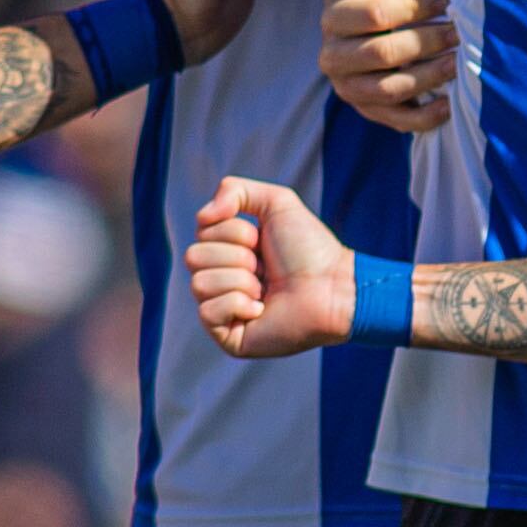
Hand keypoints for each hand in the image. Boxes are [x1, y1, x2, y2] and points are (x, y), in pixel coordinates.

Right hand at [187, 175, 357, 358]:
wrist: (333, 288)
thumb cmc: (309, 249)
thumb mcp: (277, 202)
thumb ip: (235, 190)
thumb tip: (202, 217)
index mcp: (227, 250)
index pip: (201, 231)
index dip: (234, 231)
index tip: (261, 240)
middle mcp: (221, 278)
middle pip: (194, 256)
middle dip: (237, 257)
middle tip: (266, 268)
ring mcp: (222, 309)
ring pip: (198, 284)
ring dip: (241, 281)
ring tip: (266, 290)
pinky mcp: (227, 337)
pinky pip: (207, 313)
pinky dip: (237, 305)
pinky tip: (261, 310)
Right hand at [322, 0, 456, 130]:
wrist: (356, 26)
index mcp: (333, 18)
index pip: (374, 15)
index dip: (412, 8)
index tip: (443, 1)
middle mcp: (332, 57)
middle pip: (382, 54)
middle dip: (425, 42)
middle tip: (455, 33)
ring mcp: (348, 88)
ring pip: (389, 89)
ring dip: (428, 77)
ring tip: (455, 64)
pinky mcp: (367, 110)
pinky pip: (396, 120)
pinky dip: (424, 117)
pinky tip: (448, 104)